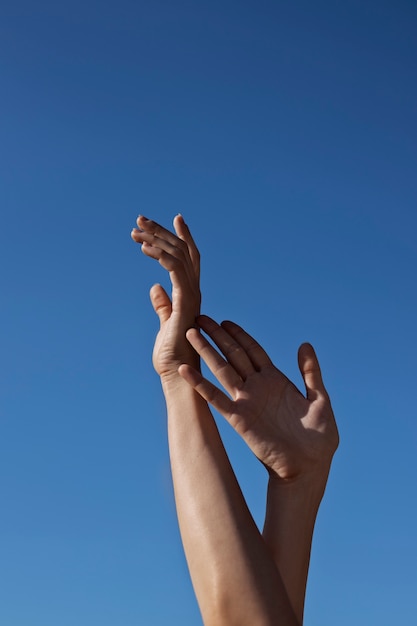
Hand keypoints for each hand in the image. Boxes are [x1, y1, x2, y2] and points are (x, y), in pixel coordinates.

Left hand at [131, 215, 200, 378]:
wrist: (177, 373)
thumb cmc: (171, 355)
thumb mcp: (164, 323)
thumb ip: (162, 305)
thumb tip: (154, 288)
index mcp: (189, 294)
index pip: (189, 258)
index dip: (182, 236)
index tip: (173, 218)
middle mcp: (193, 291)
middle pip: (183, 251)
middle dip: (162, 231)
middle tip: (140, 220)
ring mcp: (191, 296)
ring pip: (178, 255)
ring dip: (156, 239)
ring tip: (135, 231)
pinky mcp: (185, 302)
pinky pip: (175, 269)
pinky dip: (160, 254)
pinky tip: (143, 248)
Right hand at [179, 316, 338, 480]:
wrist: (310, 466)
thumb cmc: (318, 437)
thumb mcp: (319, 399)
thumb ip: (310, 372)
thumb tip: (305, 344)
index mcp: (275, 380)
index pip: (253, 350)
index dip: (239, 335)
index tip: (224, 321)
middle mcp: (257, 387)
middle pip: (233, 354)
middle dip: (217, 336)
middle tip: (200, 319)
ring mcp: (246, 401)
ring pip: (222, 370)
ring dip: (206, 352)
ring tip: (190, 333)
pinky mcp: (239, 419)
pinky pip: (216, 398)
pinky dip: (200, 385)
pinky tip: (186, 371)